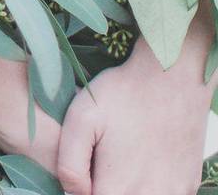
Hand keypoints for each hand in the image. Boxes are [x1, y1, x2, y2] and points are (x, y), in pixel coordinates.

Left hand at [56, 38, 213, 194]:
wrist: (171, 75)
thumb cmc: (121, 94)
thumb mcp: (80, 120)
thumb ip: (70, 164)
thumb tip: (73, 192)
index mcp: (119, 187)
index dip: (82, 189)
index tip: (84, 169)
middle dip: (104, 186)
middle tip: (100, 161)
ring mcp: (174, 192)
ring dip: (127, 187)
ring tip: (119, 160)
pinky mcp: (188, 182)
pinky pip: (164, 194)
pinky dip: (150, 185)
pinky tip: (140, 161)